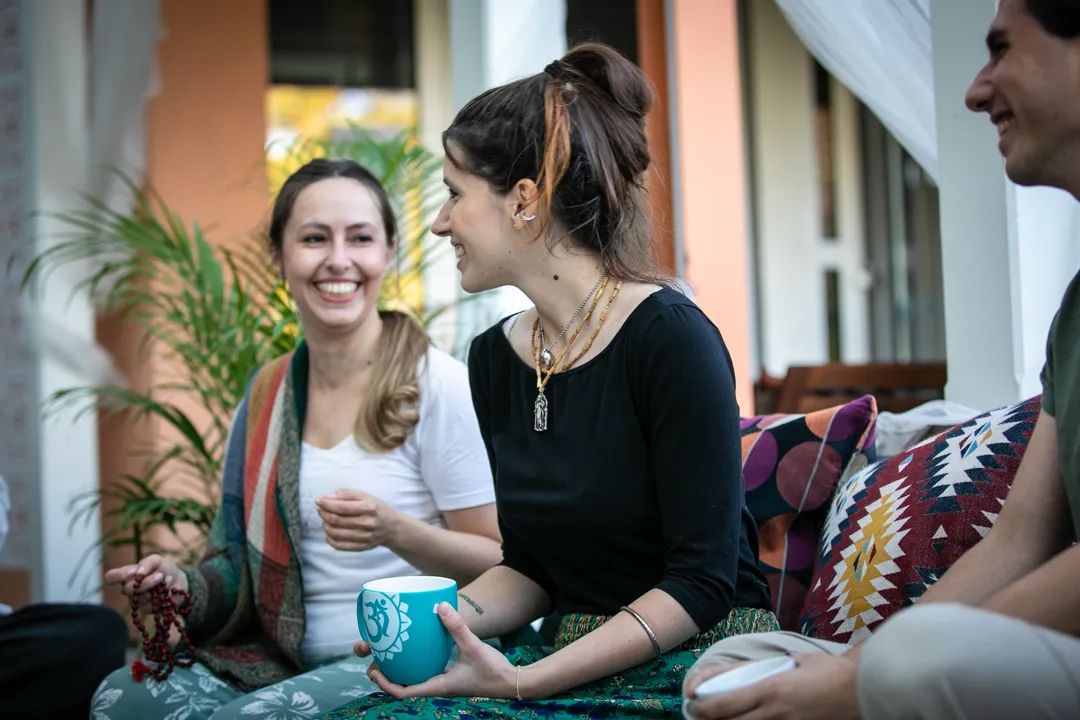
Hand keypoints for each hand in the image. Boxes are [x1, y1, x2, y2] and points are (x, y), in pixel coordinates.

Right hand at [103, 554, 188, 612]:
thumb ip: (147, 562)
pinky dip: (160, 596)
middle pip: (126, 588)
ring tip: (165, 581)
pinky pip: (148, 605)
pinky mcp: (145, 609)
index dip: (118, 576)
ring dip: (155, 588)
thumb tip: (137, 572)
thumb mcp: (158, 560)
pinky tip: (166, 591)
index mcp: (127, 574)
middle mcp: (128, 588)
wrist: (179, 581)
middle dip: (145, 582)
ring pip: (138, 598)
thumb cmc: (164, 569)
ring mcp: (135, 600)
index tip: (133, 572)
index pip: (111, 577)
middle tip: (160, 576)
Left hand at [317, 489, 399, 551]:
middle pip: (337, 520)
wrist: (392, 527)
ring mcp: (364, 537)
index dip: (327, 504)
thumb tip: (327, 497)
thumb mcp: (365, 496)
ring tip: (325, 519)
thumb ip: (346, 494)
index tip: (319, 501)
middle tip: (320, 509)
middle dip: (324, 514)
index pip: (342, 507)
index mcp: (369, 508)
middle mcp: (367, 523)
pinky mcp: (361, 547)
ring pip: (336, 533)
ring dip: (325, 525)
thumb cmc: (376, 508)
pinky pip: (339, 545)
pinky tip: (329, 532)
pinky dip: (329, 539)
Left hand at [364, 602, 516, 698]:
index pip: (404, 692)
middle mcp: (438, 687)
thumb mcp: (473, 646)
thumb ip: (457, 627)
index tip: (374, 672)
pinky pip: (430, 673)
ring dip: (403, 672)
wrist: (512, 682)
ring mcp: (446, 683)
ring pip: (417, 680)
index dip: (386, 684)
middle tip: (376, 661)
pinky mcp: (454, 677)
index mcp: (438, 685)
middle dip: (389, 677)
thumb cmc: (493, 670)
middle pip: (406, 687)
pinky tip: (421, 650)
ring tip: (392, 655)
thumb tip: (441, 605)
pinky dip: (420, 665)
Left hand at [684, 653, 858, 719]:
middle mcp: (773, 713)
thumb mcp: (792, 662)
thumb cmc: (828, 671)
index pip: (723, 705)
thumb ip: (765, 669)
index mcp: (769, 690)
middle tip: (701, 717)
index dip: (701, 709)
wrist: (863, 688)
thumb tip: (740, 672)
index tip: (691, 705)